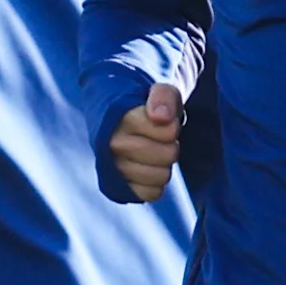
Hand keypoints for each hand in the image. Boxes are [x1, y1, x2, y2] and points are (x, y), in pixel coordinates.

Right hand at [106, 80, 184, 200]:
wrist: (120, 122)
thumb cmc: (146, 108)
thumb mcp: (160, 91)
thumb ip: (163, 96)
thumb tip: (161, 116)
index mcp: (121, 117)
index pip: (169, 131)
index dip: (173, 126)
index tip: (163, 121)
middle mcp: (112, 144)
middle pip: (169, 155)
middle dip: (171, 145)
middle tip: (159, 139)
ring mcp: (113, 168)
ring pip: (161, 176)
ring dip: (164, 165)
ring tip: (153, 153)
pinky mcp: (118, 188)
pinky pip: (152, 193)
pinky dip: (156, 184)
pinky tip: (148, 170)